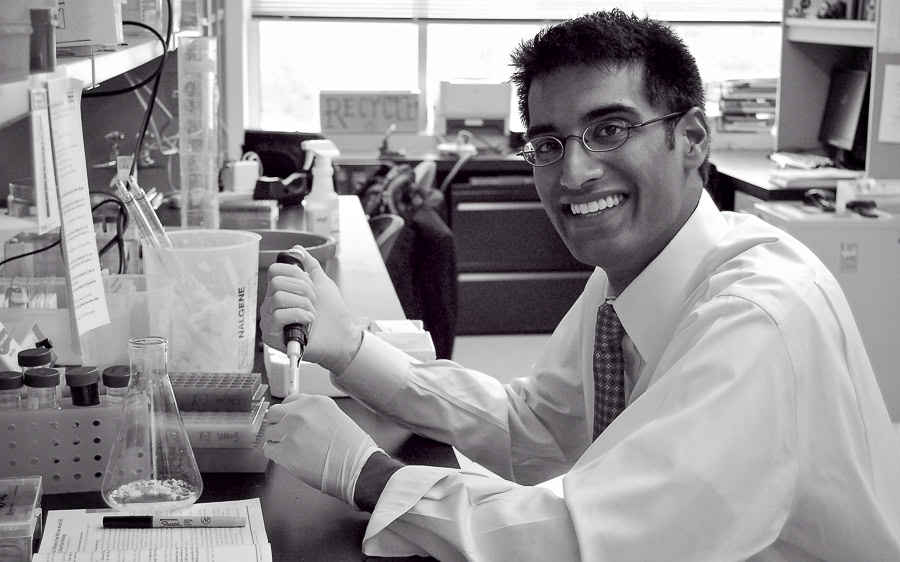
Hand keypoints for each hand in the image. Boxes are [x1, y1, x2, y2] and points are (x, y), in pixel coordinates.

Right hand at [259, 246, 362, 373]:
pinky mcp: (271, 335)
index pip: (275, 270)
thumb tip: (297, 248)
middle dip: (303, 289)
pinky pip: (279, 315)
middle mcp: (272, 304)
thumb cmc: (332, 314)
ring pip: (278, 297)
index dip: (296, 274)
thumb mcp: (322, 283)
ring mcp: (270, 319)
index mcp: (281, 291)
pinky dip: (300, 315)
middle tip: (313, 301)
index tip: (310, 285)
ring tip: (312, 313)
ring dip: (304, 304)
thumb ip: (310, 265)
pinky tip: (308, 321)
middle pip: (276, 282)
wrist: (342, 337)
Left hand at [263, 394, 380, 506]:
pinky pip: (268, 450)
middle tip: (286, 436)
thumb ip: (314, 414)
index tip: (289, 421)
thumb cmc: (352, 448)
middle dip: (278, 425)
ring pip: (269, 432)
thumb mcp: (335, 417)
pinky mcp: (284, 450)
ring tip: (291, 450)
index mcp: (315, 402)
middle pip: (274, 413)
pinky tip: (289, 458)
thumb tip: (297, 418)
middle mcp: (300, 413)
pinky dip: (276, 455)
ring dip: (277, 441)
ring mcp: (290, 431)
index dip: (288, 413)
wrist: (356, 467)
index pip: (289, 400)